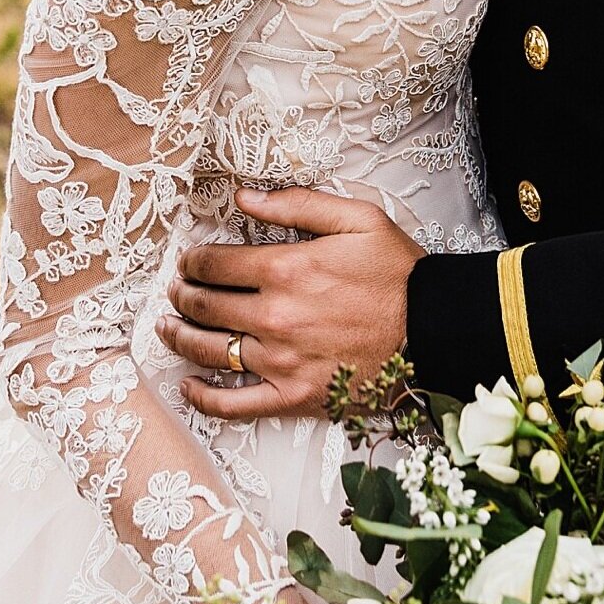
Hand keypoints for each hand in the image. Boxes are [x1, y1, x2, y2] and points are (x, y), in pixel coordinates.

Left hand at [160, 186, 421, 419]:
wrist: (436, 329)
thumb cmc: (400, 274)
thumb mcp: (358, 219)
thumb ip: (297, 205)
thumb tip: (245, 199)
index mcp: (286, 269)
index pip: (215, 265)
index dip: (193, 261)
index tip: (188, 261)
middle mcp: (274, 316)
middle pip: (205, 307)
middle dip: (182, 296)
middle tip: (175, 291)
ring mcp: (281, 360)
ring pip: (210, 352)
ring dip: (180, 339)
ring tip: (167, 329)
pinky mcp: (294, 396)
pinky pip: (235, 404)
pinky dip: (204, 398)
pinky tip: (188, 387)